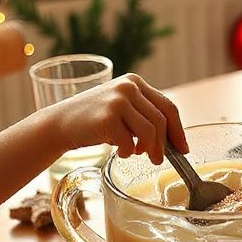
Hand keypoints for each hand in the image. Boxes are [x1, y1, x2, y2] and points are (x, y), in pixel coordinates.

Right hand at [51, 74, 187, 163]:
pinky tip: (119, 151)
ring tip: (138, 155)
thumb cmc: (93, 120)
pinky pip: (131, 142)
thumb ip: (143, 115)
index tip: (183, 148)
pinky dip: (128, 152)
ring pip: (150, 131)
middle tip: (158, 160)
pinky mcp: (108, 117)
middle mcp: (129, 87)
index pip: (168, 106)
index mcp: (135, 82)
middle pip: (161, 120)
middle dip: (164, 145)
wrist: (59, 123)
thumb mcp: (121, 108)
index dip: (178, 130)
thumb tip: (172, 141)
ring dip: (149, 150)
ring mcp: (118, 101)